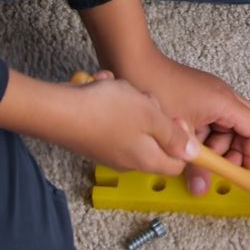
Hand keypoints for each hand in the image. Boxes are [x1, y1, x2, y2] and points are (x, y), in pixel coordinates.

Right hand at [36, 70, 200, 173]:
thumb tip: (193, 153)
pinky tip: (101, 87)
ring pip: (133, 125)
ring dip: (130, 103)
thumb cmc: (105, 111)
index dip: (182, 140)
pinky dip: (110, 101)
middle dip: (153, 115)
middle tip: (143, 99)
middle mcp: (128, 161)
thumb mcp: (150, 116)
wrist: (56, 110)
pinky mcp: (93, 139)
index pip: (178, 162)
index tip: (174, 116)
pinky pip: (112, 119)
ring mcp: (109, 150)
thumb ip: (174, 136)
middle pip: (155, 141)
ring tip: (118, 90)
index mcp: (147, 160)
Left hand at [118, 51, 249, 194]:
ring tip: (196, 158)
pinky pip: (211, 121)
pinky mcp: (198, 96)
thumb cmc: (156, 90)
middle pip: (244, 128)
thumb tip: (202, 189)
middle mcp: (223, 96)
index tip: (243, 172)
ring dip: (216, 146)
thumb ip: (194, 165)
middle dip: (234, 151)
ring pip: (226, 127)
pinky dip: (204, 136)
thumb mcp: (178, 135)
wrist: (134, 63)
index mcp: (224, 102)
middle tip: (218, 169)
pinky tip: (187, 145)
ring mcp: (211, 95)